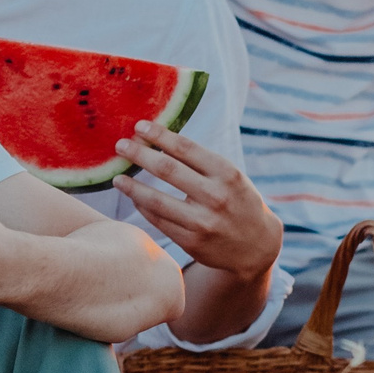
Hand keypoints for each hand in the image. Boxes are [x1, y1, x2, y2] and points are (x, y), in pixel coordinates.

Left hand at [112, 124, 281, 278]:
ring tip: (117, 178)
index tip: (139, 126)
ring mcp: (203, 222)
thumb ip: (201, 163)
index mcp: (227, 173)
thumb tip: (159, 142)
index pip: (185, 147)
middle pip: (167, 169)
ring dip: (132, 186)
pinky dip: (143, 207)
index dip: (159, 135)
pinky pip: (158, 221)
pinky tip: (135, 198)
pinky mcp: (192, 242)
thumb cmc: (238, 202)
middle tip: (120, 146)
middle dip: (139, 154)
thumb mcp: (230, 177)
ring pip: (156, 200)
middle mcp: (216, 196)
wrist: (256, 246)